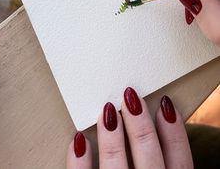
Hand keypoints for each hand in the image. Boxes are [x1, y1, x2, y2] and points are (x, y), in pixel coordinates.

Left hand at [67, 88, 192, 167]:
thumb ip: (164, 160)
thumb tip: (163, 119)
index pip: (180, 159)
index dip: (174, 130)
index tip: (165, 103)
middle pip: (149, 155)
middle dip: (140, 123)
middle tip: (130, 95)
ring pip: (116, 165)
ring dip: (111, 136)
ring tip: (106, 109)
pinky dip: (79, 162)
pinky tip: (77, 139)